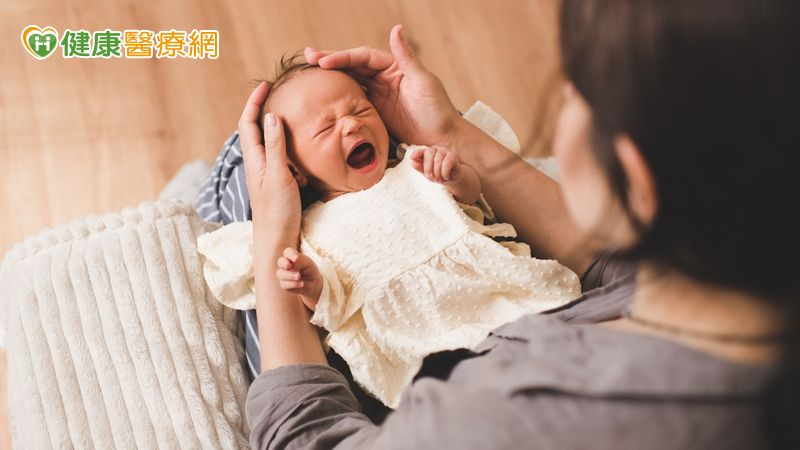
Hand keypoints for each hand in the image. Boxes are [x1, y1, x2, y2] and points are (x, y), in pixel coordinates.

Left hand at [239, 82, 300, 236]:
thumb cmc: (277, 212)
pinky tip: (298, 147)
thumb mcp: (279, 175)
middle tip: (277, 94)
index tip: (266, 85)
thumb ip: (276, 146)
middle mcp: (257, 164)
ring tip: (289, 114)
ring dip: (274, 126)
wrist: (276, 242)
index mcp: (254, 159)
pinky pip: (278, 157)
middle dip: (262, 109)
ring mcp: (265, 174)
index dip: (254, 101)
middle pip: (254, 129)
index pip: (248, 122)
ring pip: (266, 142)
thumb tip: (271, 116)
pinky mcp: (275, 183)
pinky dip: (286, 145)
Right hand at [276, 247, 322, 310]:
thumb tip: (290, 265)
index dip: (290, 254)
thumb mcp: (307, 263)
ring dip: (290, 275)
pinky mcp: (284, 284)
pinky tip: (301, 284)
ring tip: (298, 276)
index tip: (296, 258)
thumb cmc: (309, 270)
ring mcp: (283, 274)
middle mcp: (285, 264)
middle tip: (288, 265)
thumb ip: (299, 261)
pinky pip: (284, 284)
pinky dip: (293, 284)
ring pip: (280, 274)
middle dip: (284, 263)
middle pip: (280, 261)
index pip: (288, 252)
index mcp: (291, 256)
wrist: (312, 283)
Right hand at [304, 25, 462, 147]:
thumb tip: (396, 28)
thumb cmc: (438, 110)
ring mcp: (378, 96)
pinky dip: (338, 97)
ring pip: (350, 81)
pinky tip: (325, 97)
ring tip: (310, 72)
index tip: (324, 60)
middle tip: (308, 57)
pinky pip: (353, 102)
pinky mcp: (375, 114)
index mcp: (394, 67)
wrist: (442, 139)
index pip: (363, 57)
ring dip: (332, 77)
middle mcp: (384, 78)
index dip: (343, 57)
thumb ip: (407, 57)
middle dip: (330, 61)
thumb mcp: (424, 81)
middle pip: (352, 65)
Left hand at [410, 146, 461, 183]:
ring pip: (438, 159)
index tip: (411, 158)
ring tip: (439, 179)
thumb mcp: (428, 173)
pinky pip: (447, 163)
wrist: (452, 178)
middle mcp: (436, 149)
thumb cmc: (438, 173)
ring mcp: (445, 151)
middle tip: (430, 177)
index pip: (421, 151)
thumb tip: (412, 163)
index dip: (416, 153)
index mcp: (428, 152)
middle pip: (429, 154)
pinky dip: (444, 172)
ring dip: (437, 172)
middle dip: (427, 167)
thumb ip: (420, 168)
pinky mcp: (453, 156)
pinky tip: (445, 176)